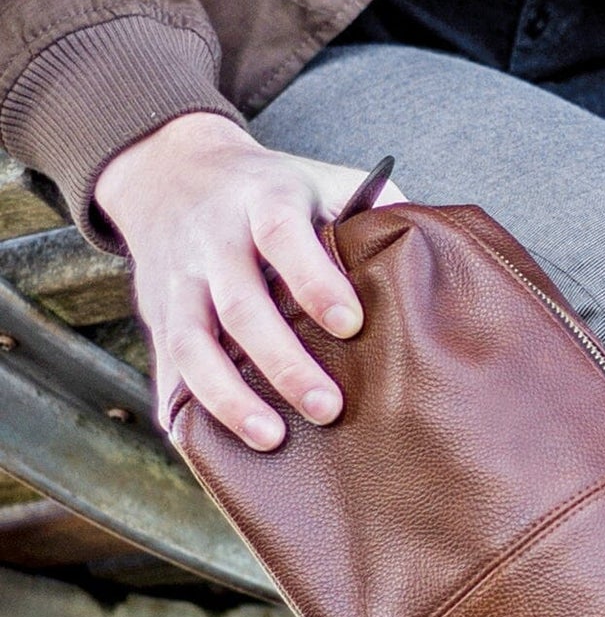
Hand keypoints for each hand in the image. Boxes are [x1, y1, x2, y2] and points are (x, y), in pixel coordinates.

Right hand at [95, 112, 405, 451]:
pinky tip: (199, 445)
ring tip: (272, 439)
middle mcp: (212, 240)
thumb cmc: (274, 192)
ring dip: (230, 396)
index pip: (283, 235)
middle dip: (284, 361)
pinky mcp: (158, 315)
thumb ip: (372, 207)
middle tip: (330, 408)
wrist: (174, 171)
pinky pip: (166, 366)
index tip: (352, 325)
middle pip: (241, 305)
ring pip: (193, 344)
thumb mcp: (319, 180)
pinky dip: (179, 405)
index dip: (315, 280)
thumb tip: (433, 246)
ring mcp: (179, 281)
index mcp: (261, 200)